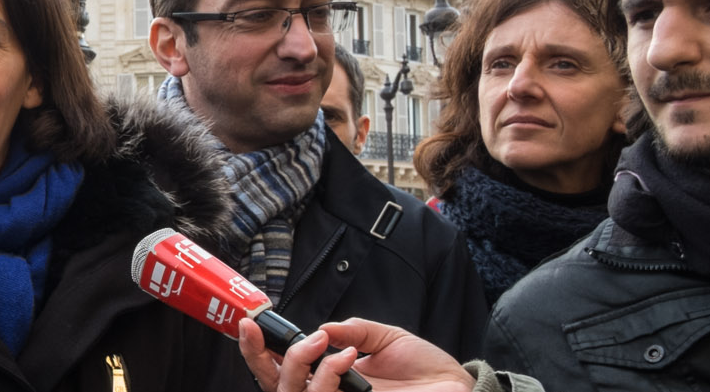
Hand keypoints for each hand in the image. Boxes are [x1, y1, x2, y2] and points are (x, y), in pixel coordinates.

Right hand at [238, 317, 473, 391]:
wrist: (459, 387)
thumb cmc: (426, 368)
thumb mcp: (386, 337)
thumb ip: (354, 330)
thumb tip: (322, 327)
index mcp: (330, 378)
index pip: (282, 370)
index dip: (258, 351)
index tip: (250, 325)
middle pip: (275, 387)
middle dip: (260, 358)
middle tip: (264, 332)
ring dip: (299, 364)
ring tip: (323, 341)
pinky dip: (328, 376)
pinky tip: (346, 358)